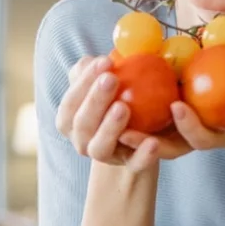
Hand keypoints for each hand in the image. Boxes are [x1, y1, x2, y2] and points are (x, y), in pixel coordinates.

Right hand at [54, 55, 159, 170]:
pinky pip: (135, 164)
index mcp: (71, 120)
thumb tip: (96, 58)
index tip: (105, 61)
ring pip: (100, 148)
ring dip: (109, 127)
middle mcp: (82, 141)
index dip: (83, 82)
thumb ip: (97, 69)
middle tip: (112, 78)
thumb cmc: (119, 98)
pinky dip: (142, 156)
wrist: (141, 135)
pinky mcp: (131, 167)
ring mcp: (106, 156)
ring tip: (124, 107)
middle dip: (94, 100)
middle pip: (82, 124)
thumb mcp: (106, 82)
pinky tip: (153, 142)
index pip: (71, 102)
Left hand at [117, 83, 224, 159]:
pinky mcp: (163, 126)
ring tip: (109, 113)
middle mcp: (191, 141)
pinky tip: (108, 95)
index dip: (189, 126)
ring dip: (127, 132)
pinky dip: (124, 115)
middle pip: (165, 148)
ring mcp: (176, 136)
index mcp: (216, 137)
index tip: (177, 105)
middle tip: (126, 121)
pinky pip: (141, 124)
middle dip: (145, 140)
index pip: (200, 140)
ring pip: (147, 141)